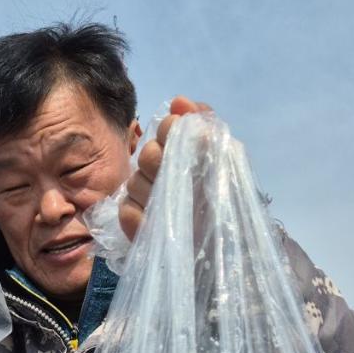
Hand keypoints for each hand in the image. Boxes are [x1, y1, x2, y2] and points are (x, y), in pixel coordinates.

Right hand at [119, 96, 212, 239]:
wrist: (223, 252)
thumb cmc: (226, 209)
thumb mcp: (227, 163)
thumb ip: (206, 127)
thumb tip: (179, 100)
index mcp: (185, 152)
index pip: (168, 126)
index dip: (173, 131)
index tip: (187, 144)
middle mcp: (162, 170)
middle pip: (148, 153)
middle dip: (165, 165)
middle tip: (185, 184)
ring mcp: (145, 196)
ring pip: (134, 182)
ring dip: (157, 196)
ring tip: (178, 213)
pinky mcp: (133, 223)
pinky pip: (126, 211)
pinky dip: (143, 219)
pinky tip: (160, 227)